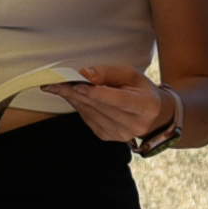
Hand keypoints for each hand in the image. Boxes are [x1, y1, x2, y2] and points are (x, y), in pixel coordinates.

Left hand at [57, 63, 177, 145]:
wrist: (152, 115)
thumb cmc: (141, 90)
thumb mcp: (131, 74)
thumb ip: (109, 72)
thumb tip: (85, 74)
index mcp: (146, 107)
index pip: (120, 101)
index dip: (98, 93)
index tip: (78, 85)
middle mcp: (134, 124)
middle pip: (100, 107)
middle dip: (76, 93)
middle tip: (55, 82)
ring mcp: (120, 134)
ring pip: (90, 113)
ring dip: (72, 99)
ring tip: (56, 86)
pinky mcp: (107, 136)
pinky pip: (87, 119)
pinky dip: (78, 105)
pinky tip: (70, 95)